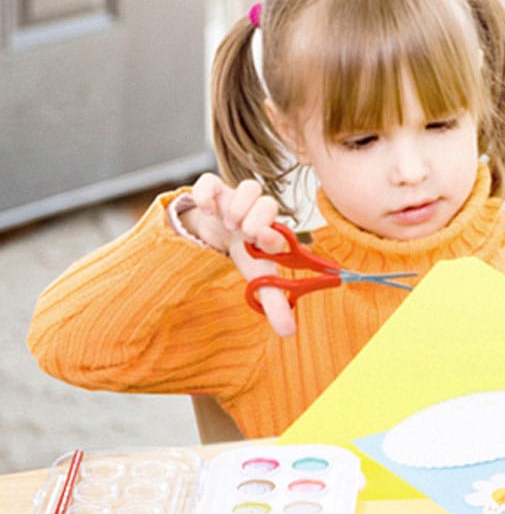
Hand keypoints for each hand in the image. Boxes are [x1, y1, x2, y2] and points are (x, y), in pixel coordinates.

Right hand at [179, 174, 296, 336]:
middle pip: (268, 200)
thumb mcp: (256, 276)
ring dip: (239, 205)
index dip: (274, 235)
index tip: (264, 242)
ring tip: (227, 224)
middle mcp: (258, 213)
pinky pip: (210, 180)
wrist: (219, 228)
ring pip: (248, 187)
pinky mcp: (214, 190)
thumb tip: (289, 332)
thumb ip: (273, 303)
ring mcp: (236, 200)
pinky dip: (207, 192)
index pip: (280, 229)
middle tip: (243, 232)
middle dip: (257, 217)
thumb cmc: (246, 251)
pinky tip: (206, 209)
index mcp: (271, 234)